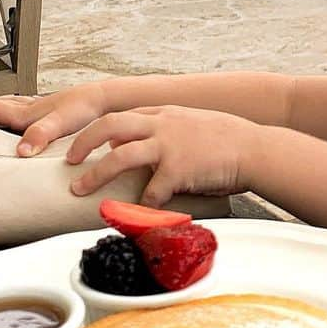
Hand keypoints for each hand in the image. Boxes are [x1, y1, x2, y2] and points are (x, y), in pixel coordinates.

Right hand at [0, 82, 108, 154]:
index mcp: (24, 111)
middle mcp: (29, 108)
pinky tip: (29, 135)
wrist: (106, 100)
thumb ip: (39, 135)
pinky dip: (21, 123)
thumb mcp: (59, 123)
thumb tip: (21, 151)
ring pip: (11, 110)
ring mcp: (40, 109)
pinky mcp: (53, 113)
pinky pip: (29, 116)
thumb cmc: (84, 107)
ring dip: (0, 120)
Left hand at [65, 106, 261, 205]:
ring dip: (95, 174)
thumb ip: (171, 132)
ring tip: (79, 188)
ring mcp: (170, 145)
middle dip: (83, 142)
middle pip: (109, 125)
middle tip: (69, 160)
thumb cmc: (232, 141)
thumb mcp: (196, 125)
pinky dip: (142, 204)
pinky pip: (152, 190)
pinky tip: (138, 214)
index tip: (86, 144)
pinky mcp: (180, 168)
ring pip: (119, 155)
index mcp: (165, 113)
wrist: (257, 149)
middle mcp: (162, 124)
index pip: (122, 115)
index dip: (99, 130)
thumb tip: (147, 150)